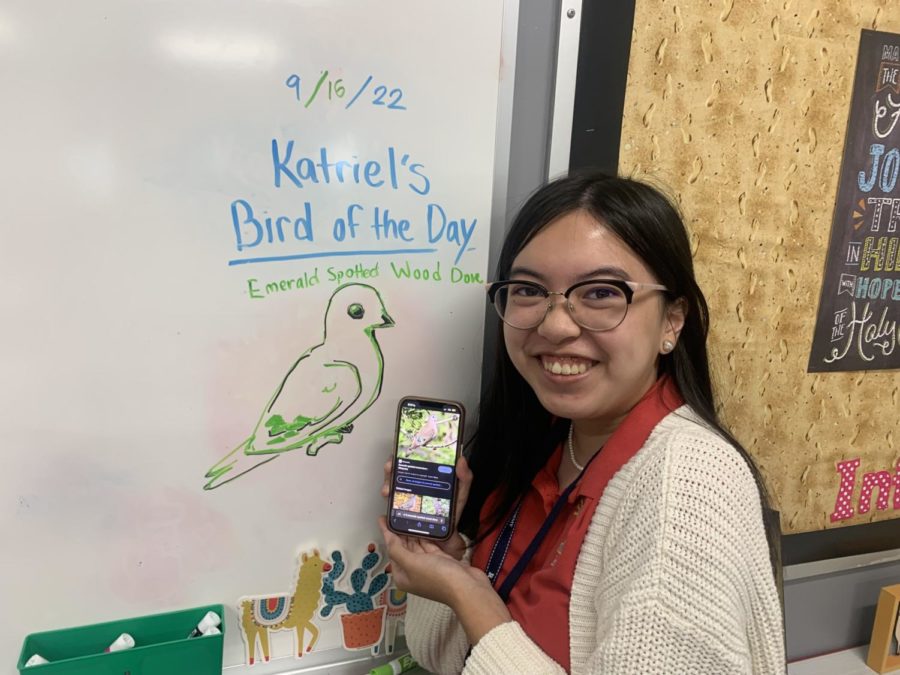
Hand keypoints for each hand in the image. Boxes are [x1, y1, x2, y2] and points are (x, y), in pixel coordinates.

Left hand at [378, 516, 510, 643]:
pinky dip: (426, 536)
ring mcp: (428, 566)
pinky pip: (430, 545)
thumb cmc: (437, 577)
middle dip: (399, 531)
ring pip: (417, 545)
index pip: (391, 550)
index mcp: (402, 575)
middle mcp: (413, 571)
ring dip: (412, 531)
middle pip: (403, 547)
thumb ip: (397, 549)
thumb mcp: (412, 563)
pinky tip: (423, 524)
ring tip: (408, 513)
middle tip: (397, 511)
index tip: (382, 518)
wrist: (466, 588)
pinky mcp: (441, 560)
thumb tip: (387, 537)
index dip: (387, 534)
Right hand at [381, 455, 473, 559]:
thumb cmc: (452, 514)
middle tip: (391, 466)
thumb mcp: (460, 494)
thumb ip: (465, 478)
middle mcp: (415, 484)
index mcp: (428, 477)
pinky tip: (388, 496)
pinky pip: (391, 501)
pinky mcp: (401, 510)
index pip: (415, 461)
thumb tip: (462, 460)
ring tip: (388, 485)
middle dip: (392, 467)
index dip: (407, 454)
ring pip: (392, 484)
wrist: (446, 540)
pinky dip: (387, 498)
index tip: (402, 451)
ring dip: (387, 482)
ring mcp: (407, 496)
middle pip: (399, 470)